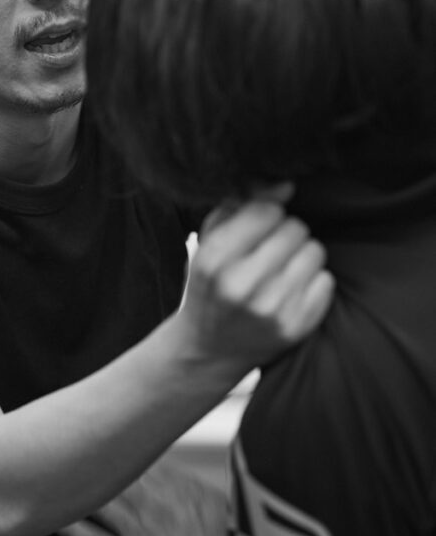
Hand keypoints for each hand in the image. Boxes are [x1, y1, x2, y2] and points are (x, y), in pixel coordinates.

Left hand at [61, 456, 228, 535]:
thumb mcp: (225, 509)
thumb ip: (197, 489)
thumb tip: (182, 479)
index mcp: (182, 487)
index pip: (143, 456)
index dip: (121, 444)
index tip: (105, 436)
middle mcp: (157, 503)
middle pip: (115, 471)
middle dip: (92, 456)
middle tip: (70, 444)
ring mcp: (141, 532)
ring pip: (101, 501)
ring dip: (76, 488)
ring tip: (53, 475)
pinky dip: (74, 532)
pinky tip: (56, 522)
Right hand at [177, 185, 333, 380]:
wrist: (209, 350)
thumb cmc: (211, 284)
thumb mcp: (209, 241)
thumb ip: (240, 205)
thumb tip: (286, 186)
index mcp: (214, 259)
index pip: (267, 211)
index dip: (268, 214)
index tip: (259, 228)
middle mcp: (241, 285)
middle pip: (296, 229)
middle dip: (286, 234)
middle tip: (271, 251)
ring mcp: (271, 309)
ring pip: (315, 252)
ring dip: (302, 256)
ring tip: (282, 270)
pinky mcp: (295, 327)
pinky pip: (327, 281)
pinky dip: (313, 282)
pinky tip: (291, 291)